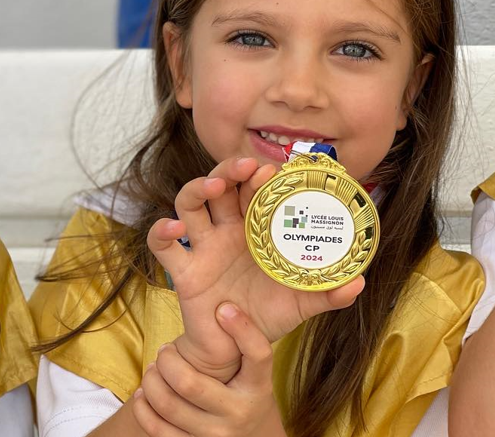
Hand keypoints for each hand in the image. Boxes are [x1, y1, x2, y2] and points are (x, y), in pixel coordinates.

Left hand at [131, 303, 286, 436]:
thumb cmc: (242, 390)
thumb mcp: (250, 371)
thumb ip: (238, 343)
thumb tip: (220, 303)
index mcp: (258, 387)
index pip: (259, 356)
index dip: (243, 329)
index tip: (224, 307)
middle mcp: (239, 413)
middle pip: (188, 382)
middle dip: (167, 359)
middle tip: (165, 351)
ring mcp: (216, 435)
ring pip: (167, 403)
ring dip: (151, 381)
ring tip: (154, 370)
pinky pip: (157, 428)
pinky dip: (143, 407)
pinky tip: (144, 394)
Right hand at [150, 157, 363, 381]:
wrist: (238, 350)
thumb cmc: (267, 318)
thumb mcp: (302, 304)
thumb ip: (328, 292)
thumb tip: (359, 281)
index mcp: (252, 232)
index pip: (251, 193)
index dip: (258, 178)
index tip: (273, 171)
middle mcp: (224, 232)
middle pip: (218, 187)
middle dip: (228, 171)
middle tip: (245, 168)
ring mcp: (202, 249)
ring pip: (188, 204)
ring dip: (197, 188)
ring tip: (213, 186)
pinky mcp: (183, 271)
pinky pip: (162, 246)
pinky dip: (160, 231)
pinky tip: (173, 228)